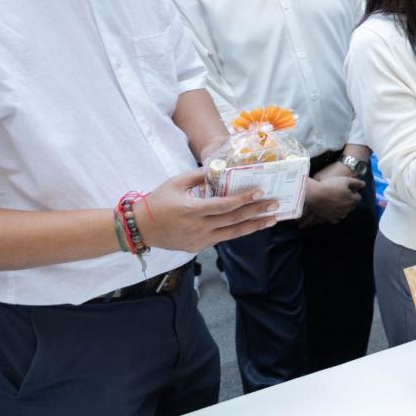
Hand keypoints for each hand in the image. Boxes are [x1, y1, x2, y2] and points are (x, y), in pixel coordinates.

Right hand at [137, 169, 277, 251]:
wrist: (140, 227)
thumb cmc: (157, 201)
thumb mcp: (176, 182)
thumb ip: (200, 175)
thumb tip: (221, 168)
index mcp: (192, 210)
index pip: (224, 206)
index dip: (244, 200)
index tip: (260, 192)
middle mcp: (198, 228)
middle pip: (234, 220)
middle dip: (257, 212)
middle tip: (275, 204)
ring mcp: (199, 240)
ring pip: (233, 234)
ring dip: (254, 226)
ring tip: (271, 220)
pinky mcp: (197, 247)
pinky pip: (222, 238)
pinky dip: (237, 231)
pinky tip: (251, 225)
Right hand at [303, 173, 364, 226]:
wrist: (315, 195)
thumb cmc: (330, 185)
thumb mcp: (345, 180)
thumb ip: (356, 182)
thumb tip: (364, 184)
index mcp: (352, 200)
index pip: (358, 198)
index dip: (354, 193)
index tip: (348, 189)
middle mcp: (347, 209)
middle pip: (352, 205)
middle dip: (349, 200)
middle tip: (342, 194)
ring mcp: (339, 215)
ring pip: (345, 213)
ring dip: (344, 208)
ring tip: (337, 201)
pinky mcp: (330, 218)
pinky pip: (336, 219)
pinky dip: (336, 216)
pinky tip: (332, 211)